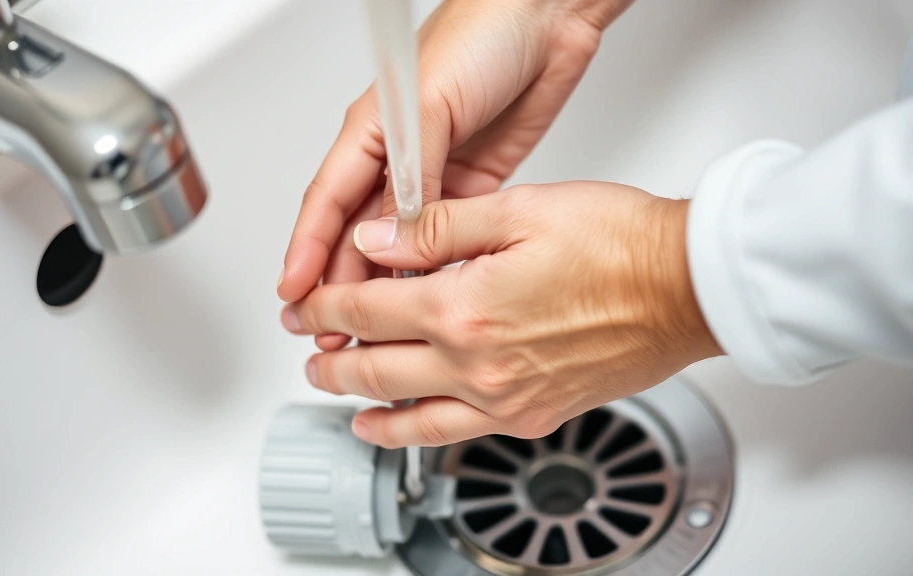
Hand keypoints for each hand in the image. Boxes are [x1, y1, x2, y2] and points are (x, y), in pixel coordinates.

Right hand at [278, 0, 634, 349]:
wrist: (549, 15)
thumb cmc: (484, 32)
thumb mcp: (432, 103)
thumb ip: (414, 172)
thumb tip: (394, 233)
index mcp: (372, 131)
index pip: (328, 203)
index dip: (307, 251)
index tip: (293, 291)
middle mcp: (398, 156)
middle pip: (359, 232)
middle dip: (340, 281)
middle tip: (328, 325)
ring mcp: (435, 172)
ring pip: (399, 242)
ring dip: (385, 283)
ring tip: (373, 325)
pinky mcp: (473, 183)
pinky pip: (443, 238)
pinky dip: (431, 268)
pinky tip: (424, 296)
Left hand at [281, 182, 721, 447]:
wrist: (686, 288)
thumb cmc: (619, 244)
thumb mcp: (517, 209)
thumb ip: (436, 227)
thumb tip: (375, 237)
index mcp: (465, 308)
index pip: (366, 311)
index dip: (325, 306)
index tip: (307, 305)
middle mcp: (477, 365)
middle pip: (374, 370)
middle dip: (328, 360)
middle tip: (307, 352)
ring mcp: (504, 399)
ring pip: (406, 416)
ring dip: (360, 403)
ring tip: (335, 391)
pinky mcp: (532, 416)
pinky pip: (454, 435)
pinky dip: (412, 433)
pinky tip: (398, 426)